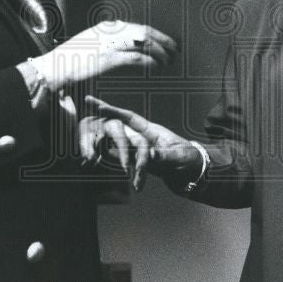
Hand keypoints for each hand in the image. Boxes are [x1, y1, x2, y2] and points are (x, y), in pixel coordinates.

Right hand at [31, 21, 175, 91]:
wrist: (54, 67)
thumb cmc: (69, 60)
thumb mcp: (89, 44)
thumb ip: (105, 42)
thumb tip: (120, 46)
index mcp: (106, 27)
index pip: (136, 27)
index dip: (154, 33)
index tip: (164, 40)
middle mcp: (110, 31)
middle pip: (144, 31)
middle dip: (162, 39)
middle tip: (174, 48)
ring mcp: (110, 44)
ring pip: (144, 43)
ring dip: (160, 51)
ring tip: (169, 59)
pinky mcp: (109, 58)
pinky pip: (136, 58)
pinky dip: (150, 61)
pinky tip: (157, 66)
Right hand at [81, 96, 200, 190]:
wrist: (194, 176)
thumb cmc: (190, 161)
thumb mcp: (179, 157)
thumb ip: (165, 155)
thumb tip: (151, 154)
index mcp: (152, 131)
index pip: (129, 117)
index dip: (113, 111)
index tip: (96, 105)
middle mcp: (142, 138)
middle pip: (119, 132)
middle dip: (102, 128)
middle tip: (88, 128)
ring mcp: (139, 151)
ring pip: (119, 148)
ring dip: (107, 152)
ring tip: (90, 157)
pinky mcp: (140, 164)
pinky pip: (122, 161)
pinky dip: (112, 162)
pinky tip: (97, 162)